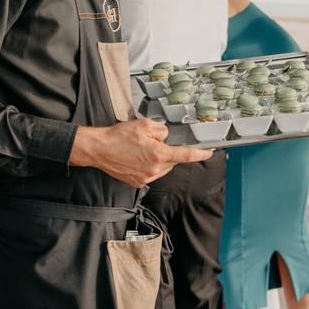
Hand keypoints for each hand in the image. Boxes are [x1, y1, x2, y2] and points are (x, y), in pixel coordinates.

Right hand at [69, 119, 211, 187]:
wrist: (99, 149)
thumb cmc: (118, 136)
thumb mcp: (145, 124)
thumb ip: (162, 130)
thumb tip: (167, 137)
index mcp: (158, 154)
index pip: (186, 155)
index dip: (200, 154)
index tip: (209, 153)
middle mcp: (155, 169)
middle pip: (172, 160)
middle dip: (167, 151)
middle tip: (152, 143)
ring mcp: (146, 178)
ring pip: (162, 168)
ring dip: (157, 159)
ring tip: (140, 150)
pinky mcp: (138, 183)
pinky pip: (151, 173)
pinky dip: (148, 166)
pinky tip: (136, 158)